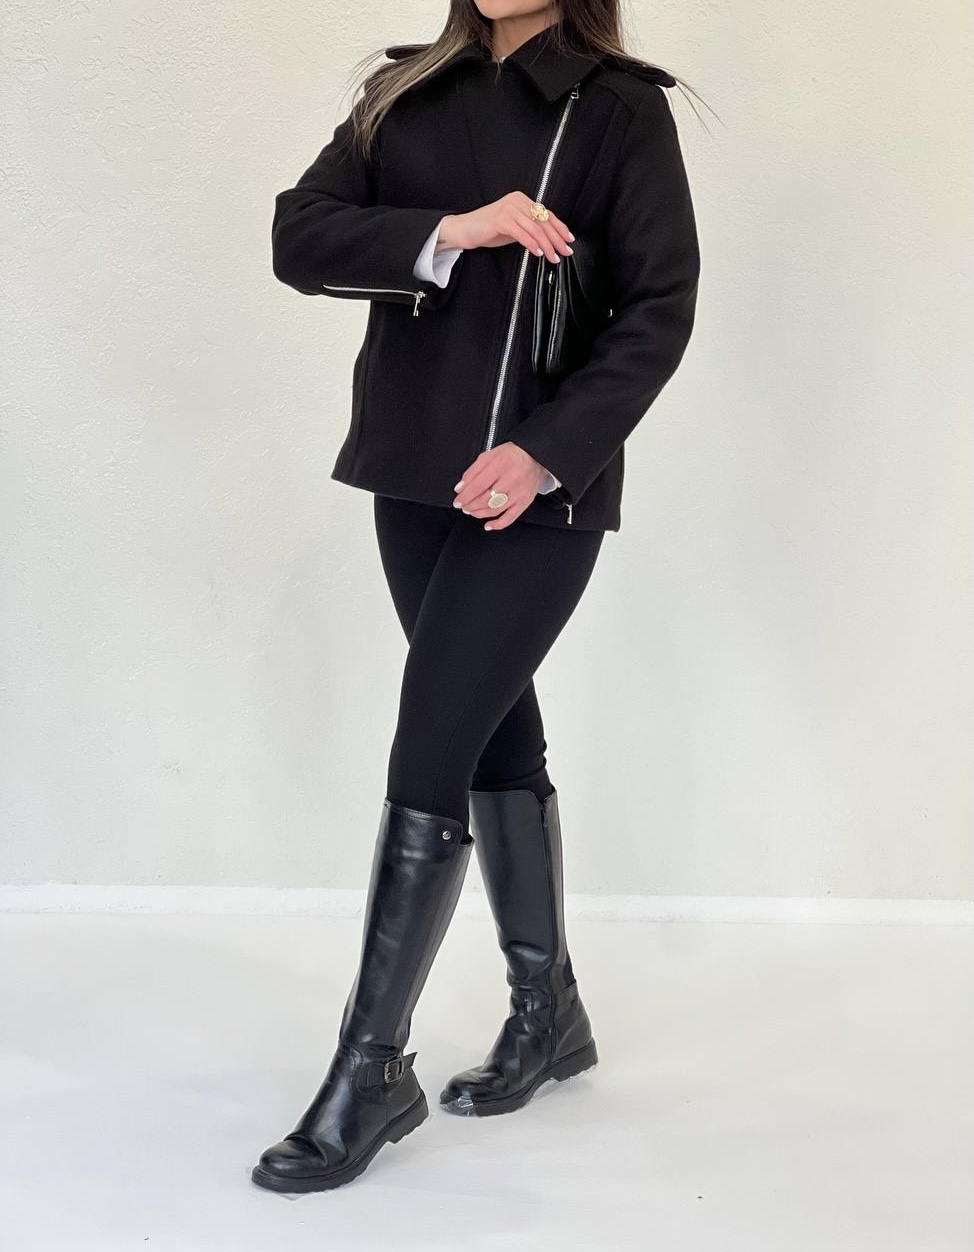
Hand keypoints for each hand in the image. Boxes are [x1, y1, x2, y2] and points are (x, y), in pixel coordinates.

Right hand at [439, 194, 574, 263]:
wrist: (464, 229)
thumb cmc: (488, 230)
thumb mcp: (514, 227)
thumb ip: (529, 229)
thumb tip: (548, 239)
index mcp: (522, 200)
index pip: (546, 214)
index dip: (560, 228)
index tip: (569, 240)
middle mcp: (517, 201)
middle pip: (543, 222)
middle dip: (557, 239)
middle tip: (565, 252)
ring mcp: (509, 209)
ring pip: (535, 229)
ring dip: (547, 245)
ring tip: (553, 257)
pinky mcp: (501, 219)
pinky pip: (522, 234)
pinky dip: (532, 244)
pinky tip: (538, 252)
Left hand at [453, 442, 550, 530]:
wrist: (534, 457)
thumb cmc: (511, 456)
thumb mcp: (489, 456)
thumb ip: (472, 471)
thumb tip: (460, 488)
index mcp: (500, 465)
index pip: (478, 485)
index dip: (465, 496)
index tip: (457, 501)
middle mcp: (511, 479)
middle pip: (485, 499)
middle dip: (470, 505)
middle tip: (463, 506)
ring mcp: (519, 492)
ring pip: (495, 509)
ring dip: (479, 513)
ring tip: (471, 511)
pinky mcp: (525, 502)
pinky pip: (510, 518)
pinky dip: (497, 524)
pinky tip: (488, 525)